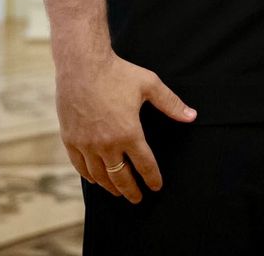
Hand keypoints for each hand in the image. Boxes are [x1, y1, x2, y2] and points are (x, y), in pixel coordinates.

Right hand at [54, 51, 196, 201]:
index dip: (152, 178)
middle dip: (131, 190)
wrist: (82, 65)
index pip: (144, 165)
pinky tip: (96, 179)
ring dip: (110, 186)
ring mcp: (86, 143)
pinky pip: (80, 166)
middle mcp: (107, 144)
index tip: (156, 187)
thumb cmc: (118, 73)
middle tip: (137, 199)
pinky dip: (89, 176)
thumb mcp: (150, 85)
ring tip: (118, 192)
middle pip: (121, 177)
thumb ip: (171, 104)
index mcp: (129, 133)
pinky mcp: (70, 139)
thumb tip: (192, 116)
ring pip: (99, 175)